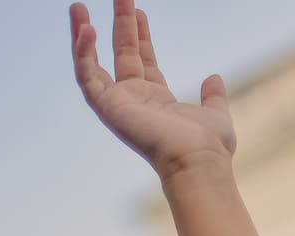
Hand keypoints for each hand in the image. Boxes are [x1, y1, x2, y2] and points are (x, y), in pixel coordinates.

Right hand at [70, 1, 236, 177]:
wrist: (198, 161)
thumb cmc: (209, 146)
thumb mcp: (215, 114)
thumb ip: (213, 96)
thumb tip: (214, 77)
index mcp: (159, 100)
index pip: (144, 61)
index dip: (141, 36)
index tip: (140, 13)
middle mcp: (135, 100)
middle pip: (123, 54)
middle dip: (121, 25)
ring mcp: (118, 103)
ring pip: (93, 62)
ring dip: (86, 34)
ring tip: (80, 6)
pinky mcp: (107, 106)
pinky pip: (86, 74)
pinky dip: (82, 51)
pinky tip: (85, 28)